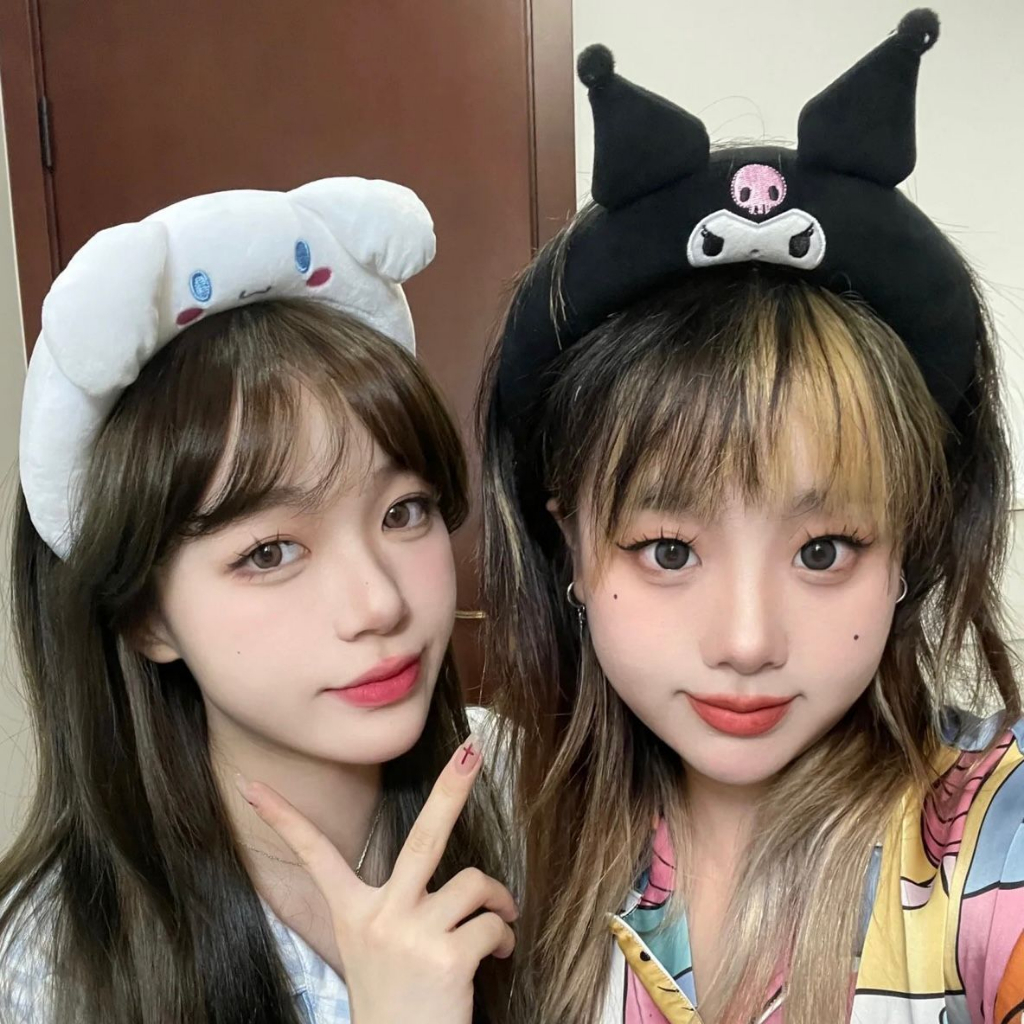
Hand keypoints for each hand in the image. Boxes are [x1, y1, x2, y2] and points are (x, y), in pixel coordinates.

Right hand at [237, 736, 514, 1023]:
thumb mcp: (372, 949)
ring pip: (474, 882)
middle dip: (451, 788)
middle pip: (424, 837)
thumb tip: (441, 880)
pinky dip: (503, 935)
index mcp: (353, 913)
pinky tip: (496, 954)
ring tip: (499, 918)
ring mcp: (412, 935)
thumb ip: (396, 907)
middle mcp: (380, 916)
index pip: (314, 855)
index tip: (252, 785)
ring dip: (498, 899)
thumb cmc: (395, 1003)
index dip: (284, 819)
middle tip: (472, 752)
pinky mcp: (446, 958)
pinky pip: (491, 923)